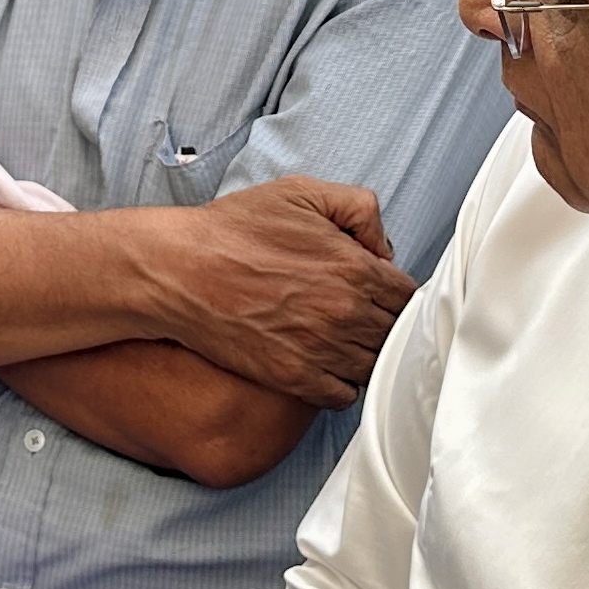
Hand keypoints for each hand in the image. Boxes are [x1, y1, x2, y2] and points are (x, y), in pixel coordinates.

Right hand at [151, 178, 414, 410]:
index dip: (396, 294)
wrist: (180, 272)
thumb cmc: (233, 230)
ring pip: (373, 366)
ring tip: (342, 341)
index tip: (379, 294)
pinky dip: (341, 384)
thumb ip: (359, 208)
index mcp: (354, 267)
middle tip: (359, 317)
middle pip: (395, 333)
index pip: (408, 296)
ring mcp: (322, 349)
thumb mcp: (300, 192)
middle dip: (383, 323)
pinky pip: (343, 395)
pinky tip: (325, 364)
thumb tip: (383, 248)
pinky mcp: (295, 378)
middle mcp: (345, 312)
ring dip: (364, 354)